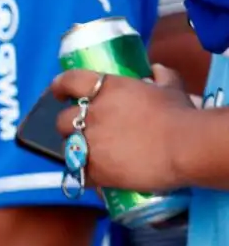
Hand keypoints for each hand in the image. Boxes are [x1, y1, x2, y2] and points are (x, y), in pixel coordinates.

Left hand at [48, 68, 200, 191]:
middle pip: (63, 120)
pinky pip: (79, 172)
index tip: (60, 93)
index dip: (60, 86)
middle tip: (85, 130)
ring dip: (75, 149)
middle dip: (70, 125)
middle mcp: (91, 114)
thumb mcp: (171, 88)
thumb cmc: (180, 114)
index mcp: (106, 89)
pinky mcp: (95, 169)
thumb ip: (161, 76)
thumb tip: (156, 70)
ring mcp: (90, 142)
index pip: (69, 81)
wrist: (186, 147)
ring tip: (91, 154)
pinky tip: (97, 175)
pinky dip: (86, 173)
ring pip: (67, 147)